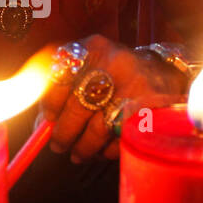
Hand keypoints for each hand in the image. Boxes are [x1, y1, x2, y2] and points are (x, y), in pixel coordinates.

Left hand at [41, 35, 185, 162]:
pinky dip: (108, 150)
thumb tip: (39, 127)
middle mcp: (114, 62)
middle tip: (58, 145)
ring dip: (84, 147)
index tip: (48, 119)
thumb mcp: (90, 68)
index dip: (50, 104)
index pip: (60, 78)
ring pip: (99, 127)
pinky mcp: (152, 109)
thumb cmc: (114, 74)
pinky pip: (121, 138)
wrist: (163, 72)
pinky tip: (103, 151)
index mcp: (93, 49)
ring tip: (79, 154)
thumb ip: (63, 90)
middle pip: (78, 106)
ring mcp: (136, 85)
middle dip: (64, 133)